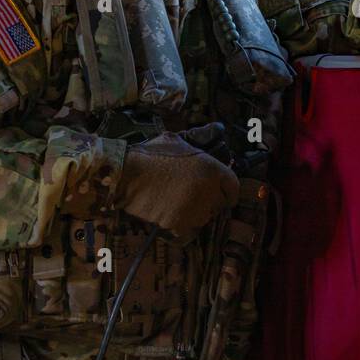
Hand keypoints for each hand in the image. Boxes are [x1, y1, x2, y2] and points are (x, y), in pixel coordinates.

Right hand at [118, 130, 238, 243]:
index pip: (233, 188)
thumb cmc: (151, 154)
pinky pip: (187, 230)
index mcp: (212, 169)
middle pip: (219, 204)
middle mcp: (208, 190)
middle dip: (210, 202)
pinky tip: (169, 214)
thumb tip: (217, 128)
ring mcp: (194, 208)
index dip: (228, 192)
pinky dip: (180, 226)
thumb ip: (199, 138)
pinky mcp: (178, 223)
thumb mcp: (177, 140)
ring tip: (179, 204)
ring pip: (204, 218)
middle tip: (193, 198)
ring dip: (195, 214)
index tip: (223, 196)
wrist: (126, 173)